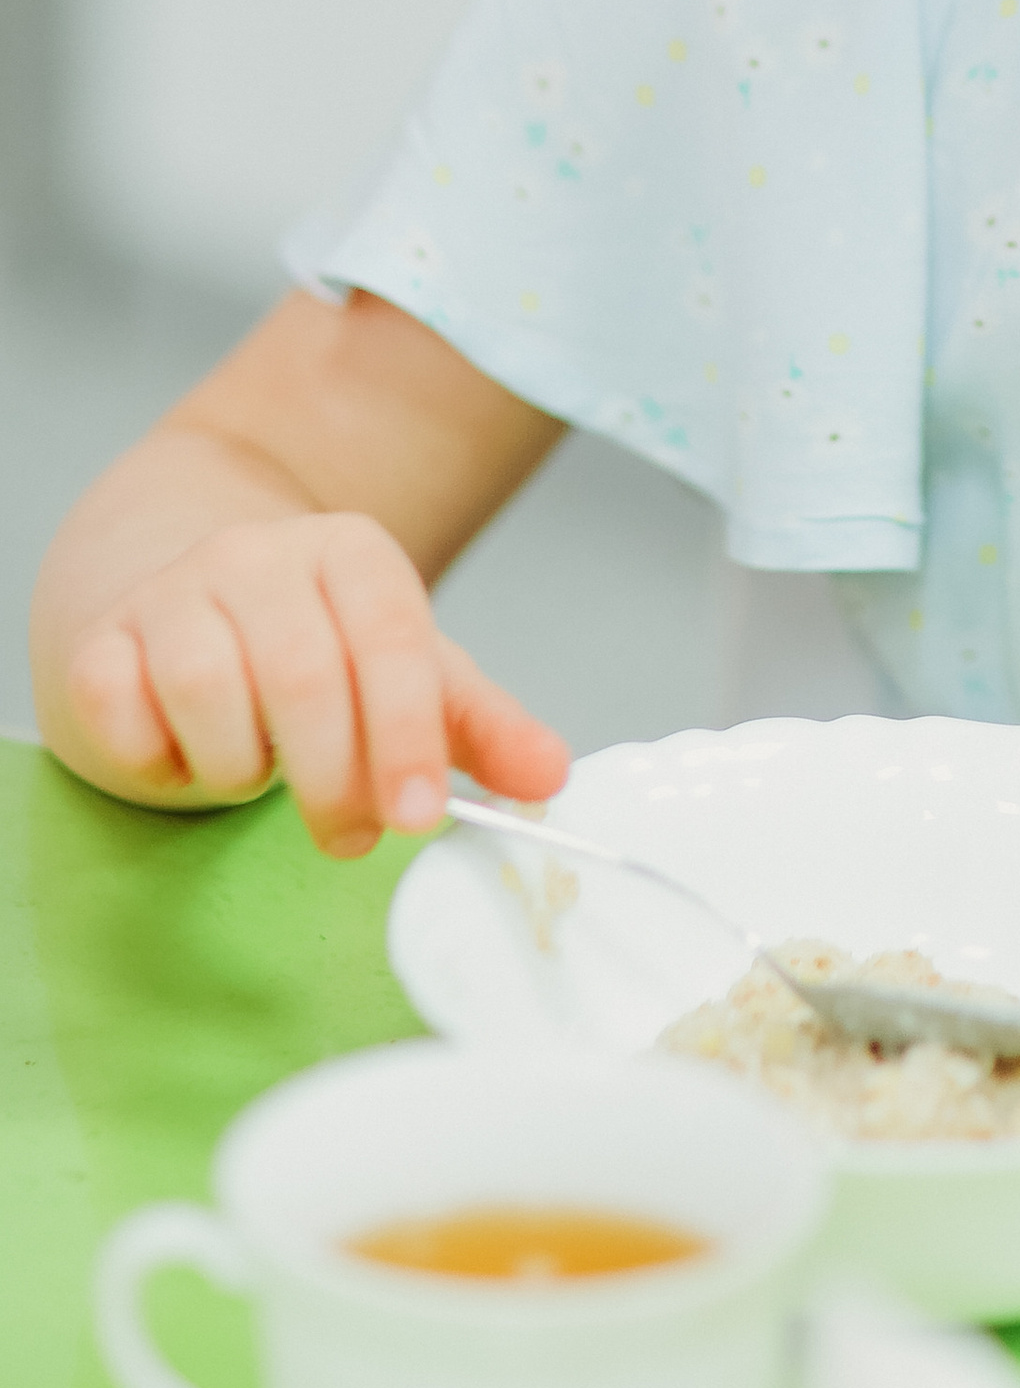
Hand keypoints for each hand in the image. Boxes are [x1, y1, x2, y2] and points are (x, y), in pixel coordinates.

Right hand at [61, 511, 570, 858]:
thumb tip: (550, 777)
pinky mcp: (101, 641)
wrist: (184, 606)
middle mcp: (259, 555)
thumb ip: (480, 726)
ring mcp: (172, 590)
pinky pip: (123, 710)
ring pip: (208, 690)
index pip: (392, 639)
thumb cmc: (311, 649)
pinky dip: (160, 759)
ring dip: (241, 766)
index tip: (420, 817)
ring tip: (260, 774)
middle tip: (352, 836)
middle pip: (303, 674)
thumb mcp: (405, 675)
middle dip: (335, 778)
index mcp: (351, 551)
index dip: (409, 734)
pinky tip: (187, 755)